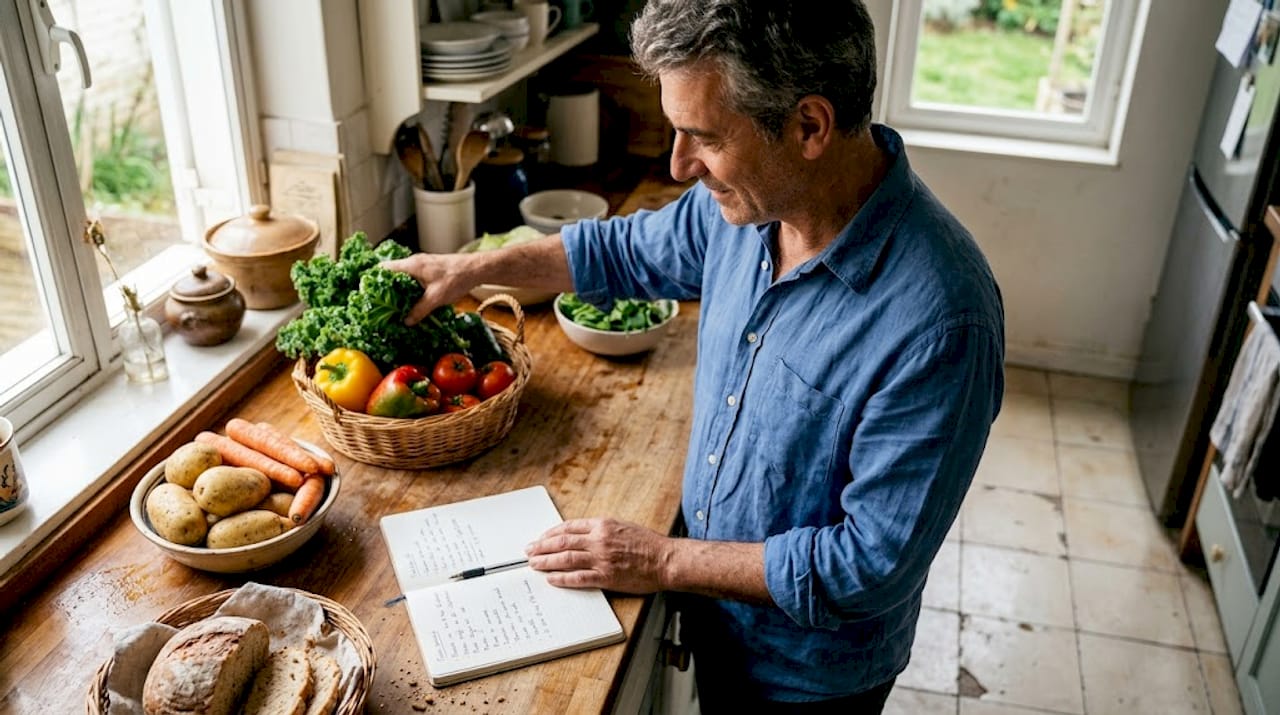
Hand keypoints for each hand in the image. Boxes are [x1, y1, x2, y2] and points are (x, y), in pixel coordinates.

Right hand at [379, 253, 476, 324]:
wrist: (476, 269)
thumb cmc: (456, 279)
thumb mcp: (435, 298)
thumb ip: (419, 310)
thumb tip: (406, 322)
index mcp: (411, 265)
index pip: (384, 268)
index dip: (373, 279)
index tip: (367, 292)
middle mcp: (415, 262)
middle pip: (393, 274)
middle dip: (386, 288)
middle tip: (380, 305)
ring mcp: (423, 266)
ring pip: (404, 278)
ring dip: (399, 290)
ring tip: (394, 307)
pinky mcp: (431, 271)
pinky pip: (414, 280)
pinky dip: (410, 290)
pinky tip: (412, 302)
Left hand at [525, 518, 672, 593]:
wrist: (665, 559)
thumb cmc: (648, 544)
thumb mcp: (622, 526)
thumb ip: (601, 530)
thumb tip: (581, 535)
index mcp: (602, 525)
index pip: (568, 527)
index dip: (551, 533)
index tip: (541, 538)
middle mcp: (599, 540)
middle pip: (562, 542)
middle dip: (542, 546)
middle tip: (529, 550)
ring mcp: (601, 559)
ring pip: (565, 559)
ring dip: (546, 562)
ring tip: (534, 564)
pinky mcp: (606, 577)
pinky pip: (578, 578)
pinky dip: (562, 579)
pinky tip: (551, 579)